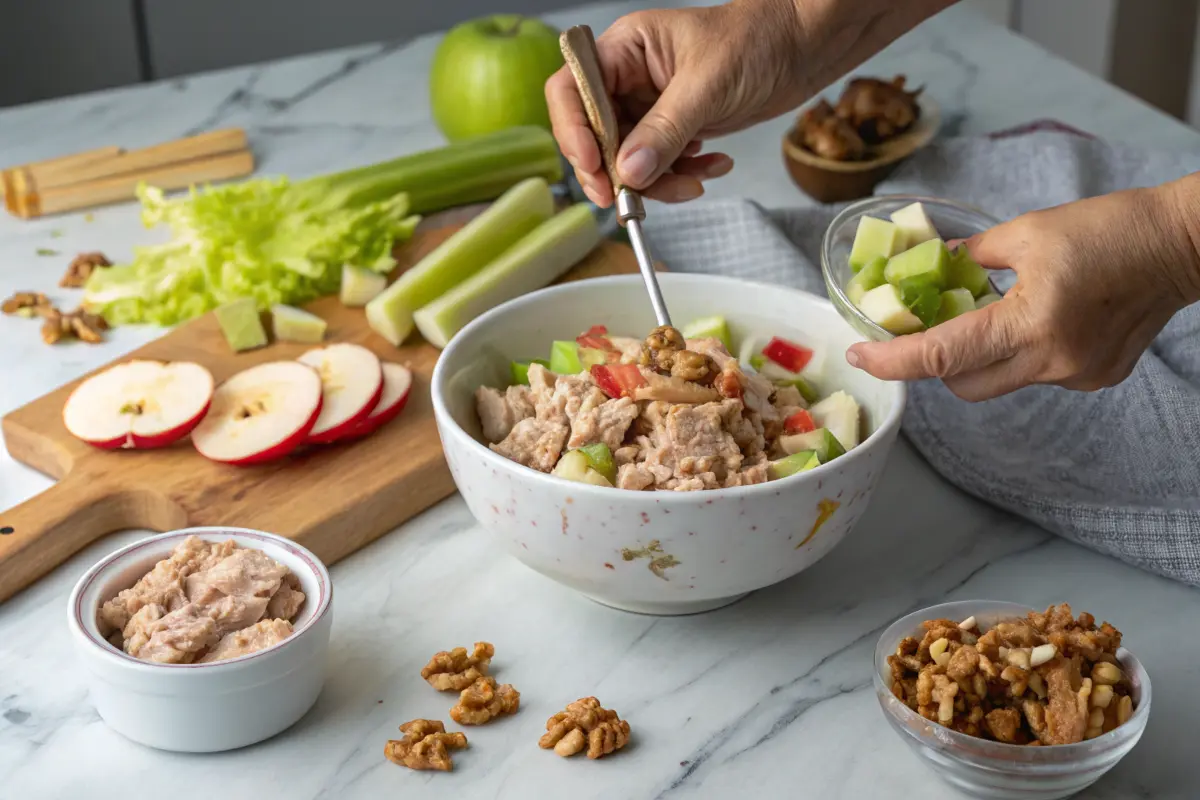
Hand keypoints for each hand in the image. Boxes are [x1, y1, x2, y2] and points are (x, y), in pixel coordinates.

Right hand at [545, 0, 954, 205]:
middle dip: (616, 171)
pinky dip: (682, 176)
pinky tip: (712, 166)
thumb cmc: (758, 39)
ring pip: (627, 160)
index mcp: (622, 50)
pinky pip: (659, 165)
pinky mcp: (673, 129)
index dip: (573, 132)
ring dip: (656, 182)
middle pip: (593, 135)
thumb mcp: (707, 85)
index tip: (596, 167)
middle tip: (631, 201)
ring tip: (692, 184)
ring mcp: (649, 106)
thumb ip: (664, 130)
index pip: (571, 91)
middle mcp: (628, 79)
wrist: (803, 47)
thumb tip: (628, 171)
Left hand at [846, 178, 1199, 399]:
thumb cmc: (1108, 228)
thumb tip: (932, 267)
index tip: (860, 353)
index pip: (942, 355)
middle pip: (962, 384)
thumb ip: (972, 257)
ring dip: (976, 356)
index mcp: (1031, 322)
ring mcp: (1076, 375)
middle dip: (933, 362)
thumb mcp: (1027, 231)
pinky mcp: (1094, 377)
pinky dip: (1017, 353)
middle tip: (919, 328)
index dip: (893, 360)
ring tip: (987, 314)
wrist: (1183, 245)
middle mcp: (1053, 360)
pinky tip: (1034, 319)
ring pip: (997, 382)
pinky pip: (1033, 374)